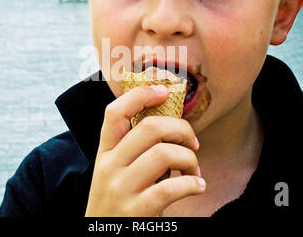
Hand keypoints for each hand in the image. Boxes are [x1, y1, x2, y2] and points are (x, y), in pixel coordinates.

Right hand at [85, 85, 205, 216]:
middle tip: (193, 141)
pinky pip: (171, 188)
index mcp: (104, 152)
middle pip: (149, 127)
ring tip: (194, 169)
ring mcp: (121, 188)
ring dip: (190, 158)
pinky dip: (192, 184)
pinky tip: (198, 186)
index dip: (140, 95)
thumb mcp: (114, 172)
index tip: (163, 91)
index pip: (114, 112)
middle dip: (181, 128)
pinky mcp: (136, 210)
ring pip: (164, 153)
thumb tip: (168, 125)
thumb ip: (131, 150)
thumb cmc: (117, 201)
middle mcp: (109, 166)